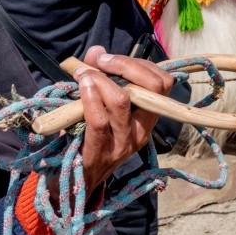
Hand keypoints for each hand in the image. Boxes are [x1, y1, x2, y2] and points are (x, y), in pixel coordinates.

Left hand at [75, 46, 170, 193]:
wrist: (72, 183)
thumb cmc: (88, 138)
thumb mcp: (101, 106)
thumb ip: (100, 76)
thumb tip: (97, 50)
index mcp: (148, 118)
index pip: (163, 83)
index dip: (141, 64)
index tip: (113, 58)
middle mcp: (142, 131)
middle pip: (152, 87)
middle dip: (125, 65)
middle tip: (101, 61)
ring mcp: (123, 144)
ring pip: (122, 100)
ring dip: (100, 78)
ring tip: (83, 73)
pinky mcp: (101, 152)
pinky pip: (99, 119)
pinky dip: (90, 96)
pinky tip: (81, 85)